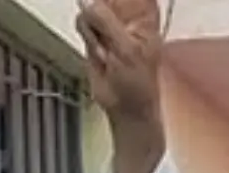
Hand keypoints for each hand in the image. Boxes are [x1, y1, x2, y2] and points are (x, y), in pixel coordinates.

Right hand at [76, 0, 165, 126]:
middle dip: (103, 10)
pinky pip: (82, 22)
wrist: (123, 106)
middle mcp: (127, 16)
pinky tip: (99, 52)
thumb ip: (108, 23)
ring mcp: (108, 24)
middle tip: (110, 35)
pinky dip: (88, 37)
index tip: (113, 17)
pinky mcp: (93, 34)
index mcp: (146, 16)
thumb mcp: (127, 50)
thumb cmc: (138, 83)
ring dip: (95, 30)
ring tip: (107, 51)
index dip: (122, 0)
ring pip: (91, 7)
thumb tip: (88, 4)